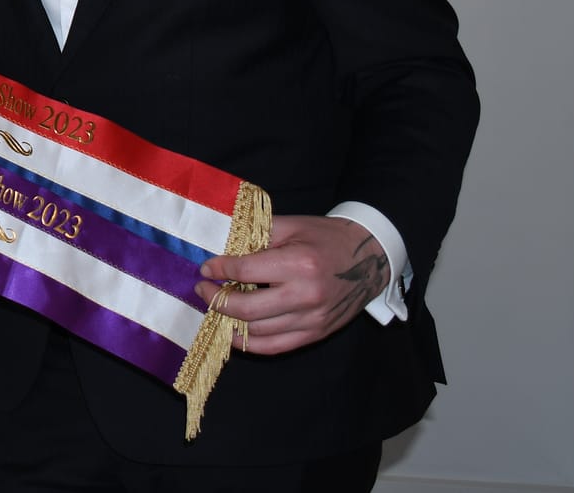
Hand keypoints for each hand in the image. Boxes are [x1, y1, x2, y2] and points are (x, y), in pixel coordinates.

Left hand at [195, 215, 388, 355]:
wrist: (370, 258)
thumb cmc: (326, 238)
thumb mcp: (291, 226)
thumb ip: (256, 236)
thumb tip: (220, 247)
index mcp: (299, 264)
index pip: (245, 271)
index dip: (219, 269)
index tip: (206, 268)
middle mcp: (306, 296)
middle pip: (247, 308)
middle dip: (216, 299)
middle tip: (203, 289)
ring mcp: (313, 319)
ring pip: (258, 331)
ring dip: (228, 321)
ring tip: (214, 308)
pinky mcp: (316, 334)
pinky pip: (275, 347)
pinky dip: (249, 343)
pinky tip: (232, 332)